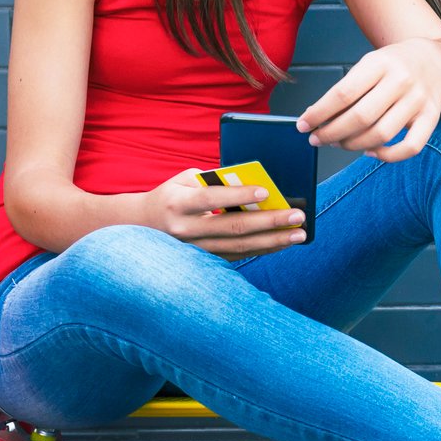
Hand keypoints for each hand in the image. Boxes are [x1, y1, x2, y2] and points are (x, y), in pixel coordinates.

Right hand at [142, 169, 306, 258]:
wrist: (143, 225)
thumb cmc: (172, 196)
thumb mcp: (185, 180)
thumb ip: (215, 181)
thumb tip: (252, 183)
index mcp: (177, 203)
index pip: (211, 199)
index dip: (239, 196)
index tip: (266, 192)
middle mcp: (185, 229)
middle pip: (232, 227)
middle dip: (269, 222)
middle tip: (297, 216)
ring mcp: (194, 249)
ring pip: (239, 247)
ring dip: (272, 241)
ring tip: (298, 234)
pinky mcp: (204, 260)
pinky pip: (237, 256)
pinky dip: (262, 249)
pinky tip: (281, 242)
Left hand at [294, 39, 440, 162]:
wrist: (436, 60)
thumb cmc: (395, 65)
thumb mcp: (370, 63)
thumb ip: (348, 88)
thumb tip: (317, 117)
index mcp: (380, 62)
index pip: (343, 93)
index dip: (319, 113)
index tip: (304, 124)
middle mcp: (401, 80)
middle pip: (360, 117)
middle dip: (332, 133)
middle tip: (317, 139)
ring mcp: (418, 100)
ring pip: (382, 134)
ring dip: (353, 145)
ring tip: (339, 143)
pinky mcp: (432, 117)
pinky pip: (410, 147)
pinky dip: (388, 156)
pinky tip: (371, 152)